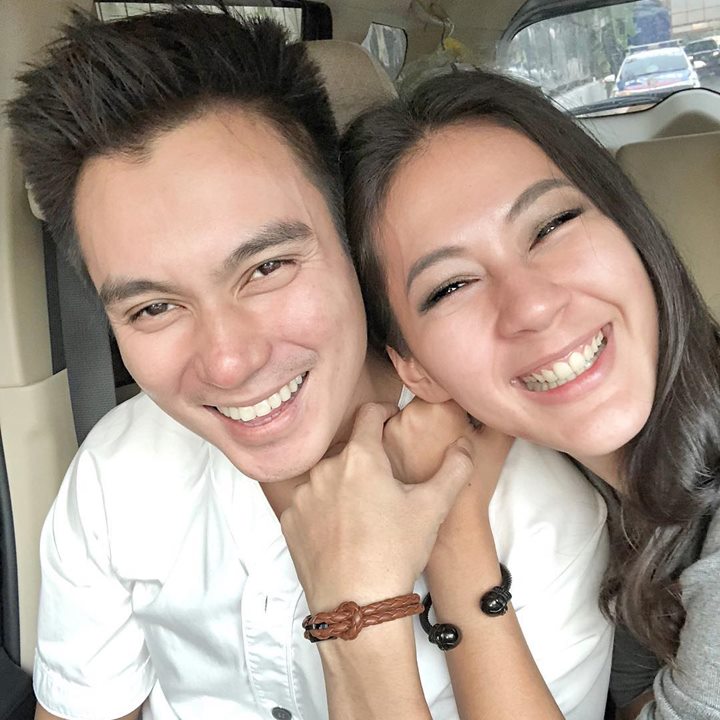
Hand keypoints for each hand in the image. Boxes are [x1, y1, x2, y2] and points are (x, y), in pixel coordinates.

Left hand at [280, 402, 474, 611]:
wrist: (357, 605)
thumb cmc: (395, 552)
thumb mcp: (433, 508)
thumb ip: (454, 470)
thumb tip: (464, 445)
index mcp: (359, 457)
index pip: (368, 414)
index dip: (384, 413)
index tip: (391, 421)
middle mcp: (325, 469)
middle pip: (349, 450)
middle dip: (367, 461)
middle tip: (385, 487)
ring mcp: (303, 495)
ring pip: (328, 478)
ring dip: (344, 486)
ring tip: (364, 515)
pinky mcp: (289, 521)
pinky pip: (309, 504)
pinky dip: (324, 510)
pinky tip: (341, 531)